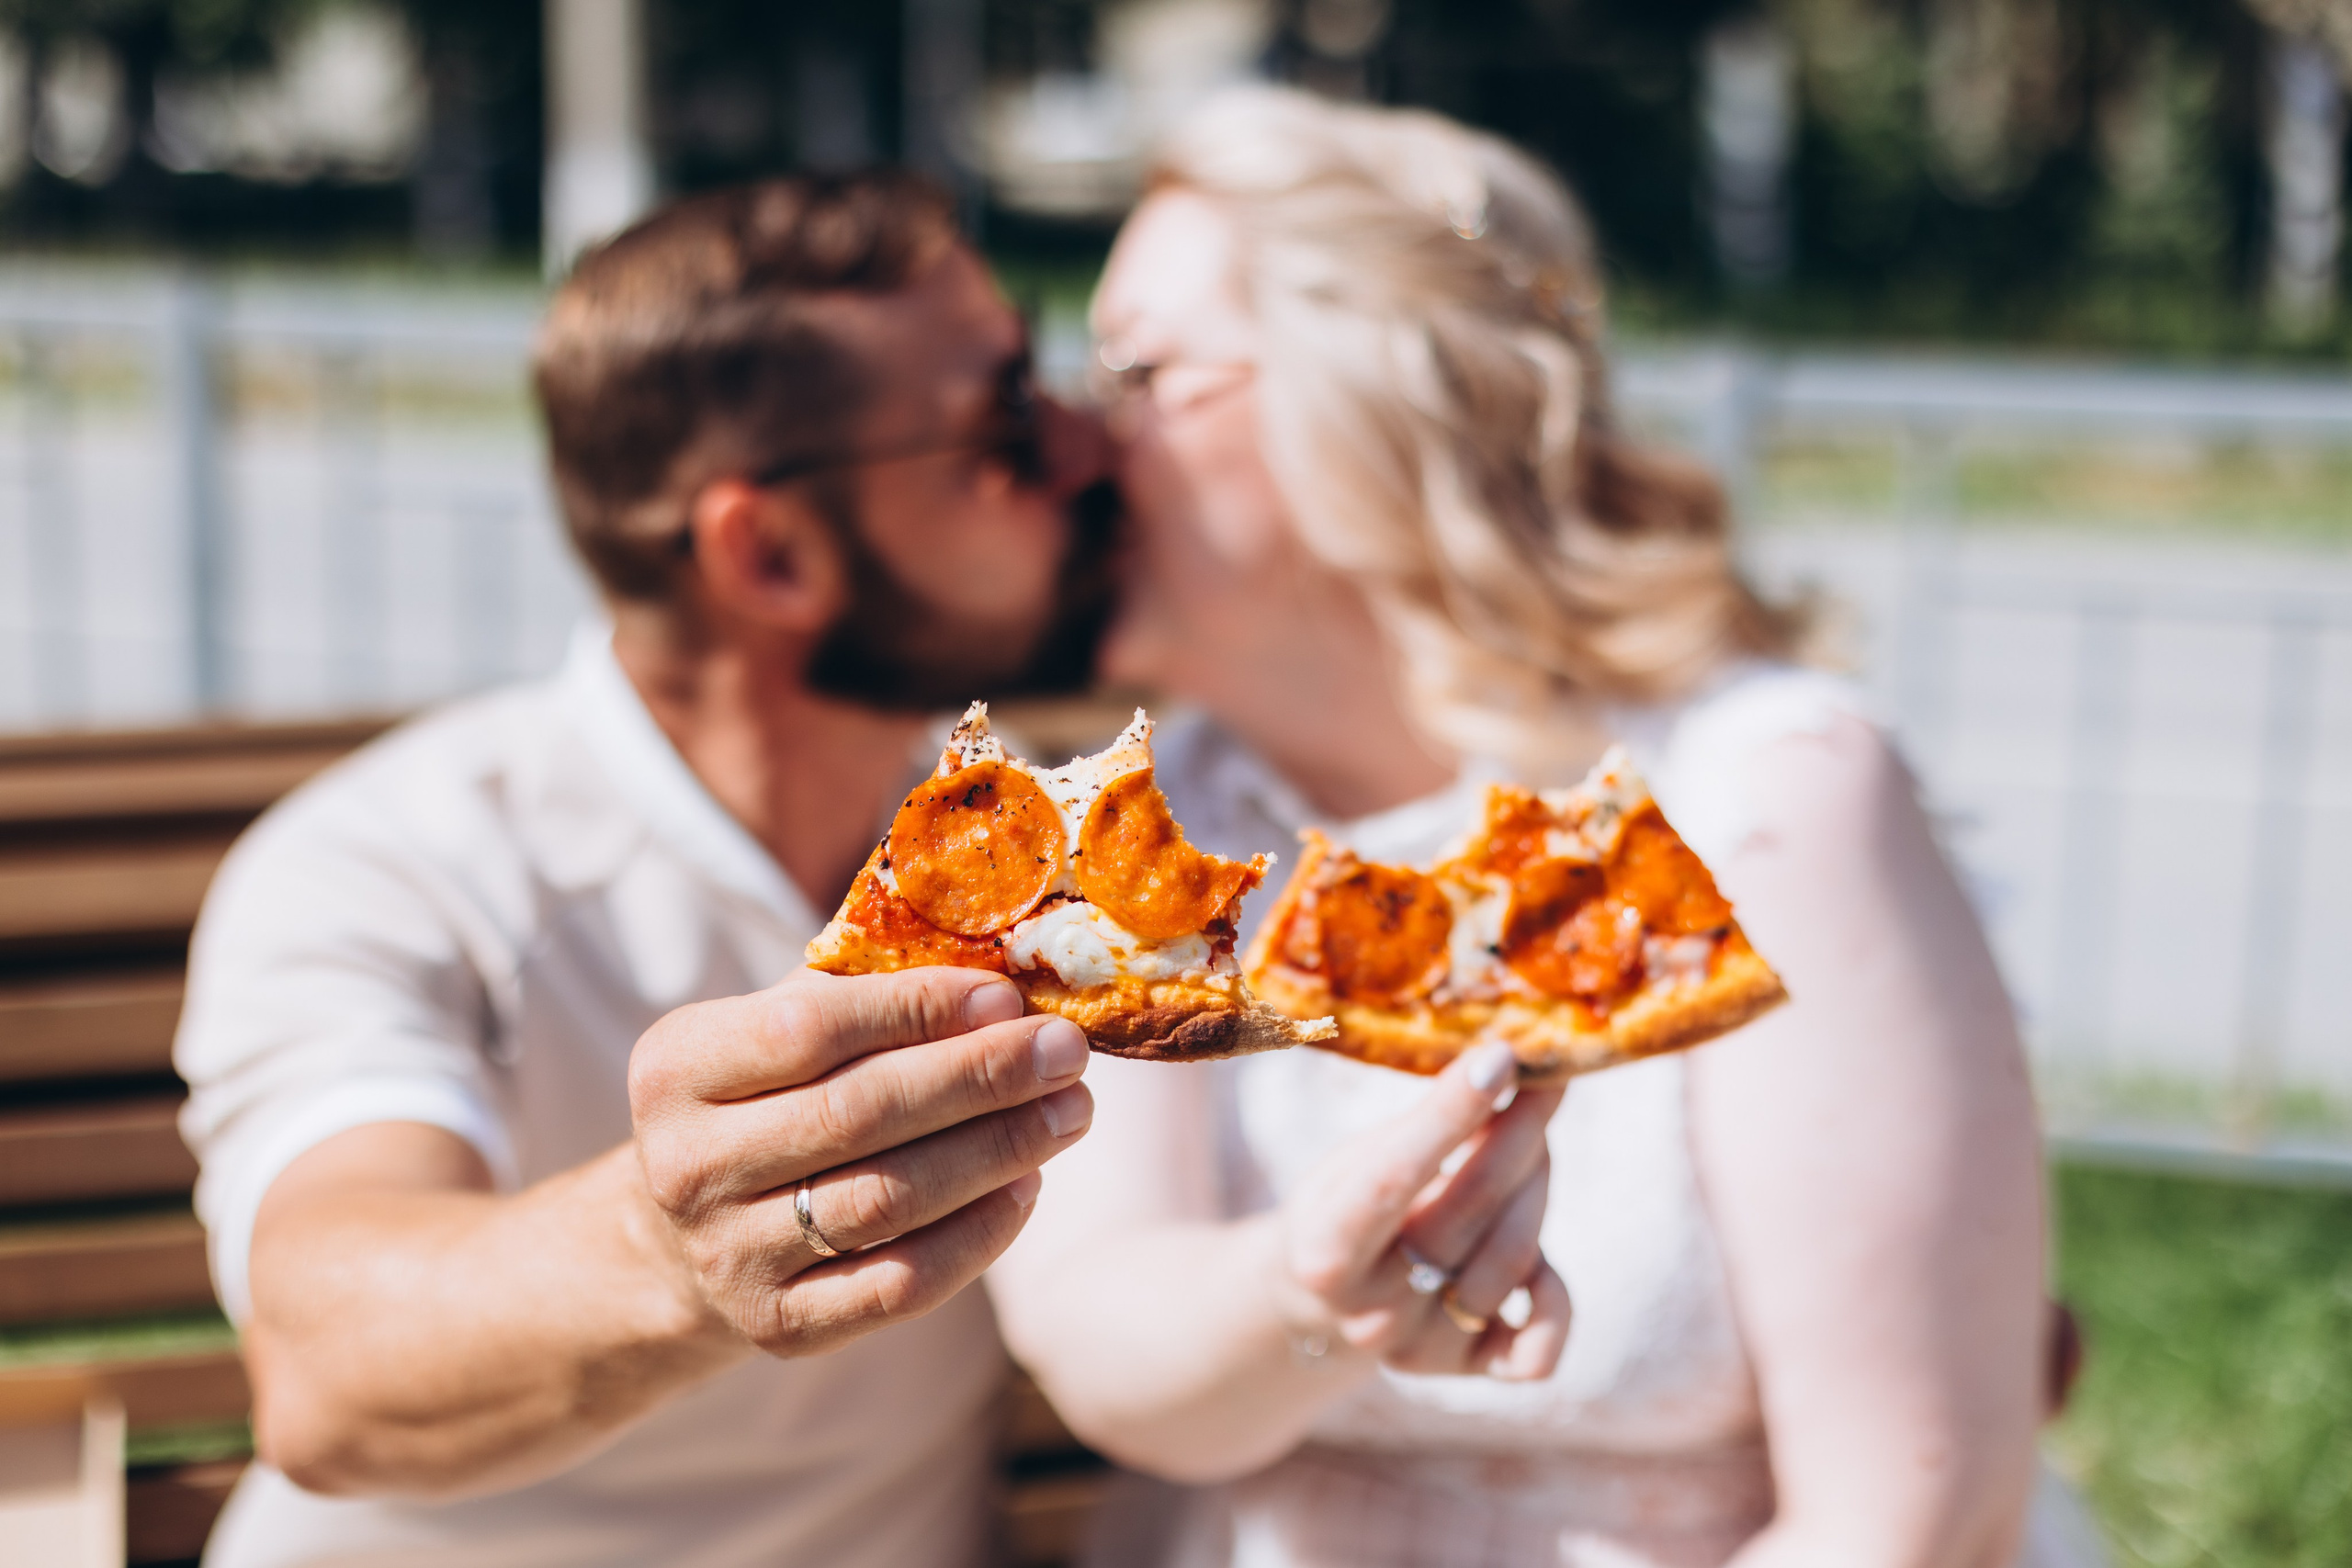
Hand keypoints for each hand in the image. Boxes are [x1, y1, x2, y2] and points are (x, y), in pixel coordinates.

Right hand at [629, 967, 1092, 1357]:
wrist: (682, 1243)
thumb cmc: (764, 1103)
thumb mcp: (775, 1030)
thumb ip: (863, 992)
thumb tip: (1003, 968)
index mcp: (677, 1067)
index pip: (811, 1028)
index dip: (919, 1008)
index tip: (1007, 995)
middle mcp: (687, 1165)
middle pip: (860, 1114)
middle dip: (980, 1077)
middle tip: (1065, 1051)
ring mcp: (729, 1256)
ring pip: (888, 1200)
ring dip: (997, 1151)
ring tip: (1068, 1111)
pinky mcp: (779, 1327)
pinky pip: (901, 1284)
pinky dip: (978, 1236)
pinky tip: (1027, 1187)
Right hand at [1273, 1041, 1571, 1380]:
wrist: (1321, 1305)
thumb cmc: (1345, 1209)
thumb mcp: (1351, 1164)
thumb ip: (1417, 1134)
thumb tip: (1501, 1068)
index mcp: (1322, 1254)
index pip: (1393, 1178)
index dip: (1450, 1114)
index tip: (1500, 1054)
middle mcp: (1370, 1313)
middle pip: (1469, 1213)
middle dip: (1519, 1133)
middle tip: (1546, 1081)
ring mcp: (1421, 1349)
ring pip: (1514, 1262)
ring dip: (1537, 1190)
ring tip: (1530, 1150)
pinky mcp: (1467, 1373)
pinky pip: (1540, 1349)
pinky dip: (1555, 1299)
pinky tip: (1539, 1261)